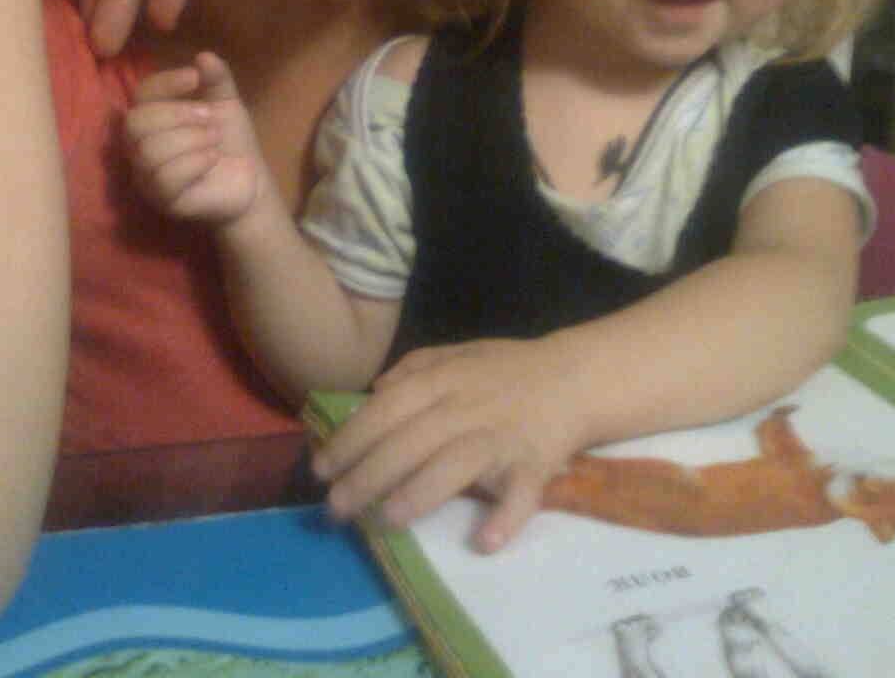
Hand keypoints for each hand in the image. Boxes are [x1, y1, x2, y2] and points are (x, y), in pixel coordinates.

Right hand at [125, 51, 265, 223]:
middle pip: (135, 123)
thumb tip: (204, 56)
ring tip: (214, 140)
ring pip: (150, 152)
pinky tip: (212, 159)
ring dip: (190, 139)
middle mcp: (140, 148)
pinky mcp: (162, 201)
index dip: (164, 82)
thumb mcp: (226, 104)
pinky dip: (195, 163)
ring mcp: (148, 177)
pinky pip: (166, 179)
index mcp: (151, 120)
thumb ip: (217, 79)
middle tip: (211, 117)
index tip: (194, 77)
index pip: (140, 95)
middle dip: (176, 114)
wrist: (251, 181)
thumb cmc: (229, 140)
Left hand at [313, 336, 581, 551]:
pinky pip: (522, 492)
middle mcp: (467, 405)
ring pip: (457, 462)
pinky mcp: (535, 463)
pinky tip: (485, 541)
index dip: (352, 437)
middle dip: (369, 474)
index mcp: (444, 378)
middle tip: (335, 508)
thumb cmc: (504, 370)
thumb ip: (412, 369)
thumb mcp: (455, 353)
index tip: (320, 468)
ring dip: (422, 491)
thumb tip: (371, 393)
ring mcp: (502, 435)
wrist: (574, 376)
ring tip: (388, 520)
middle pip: (412, 439)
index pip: (387, 407)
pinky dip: (507, 516)